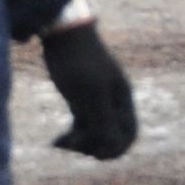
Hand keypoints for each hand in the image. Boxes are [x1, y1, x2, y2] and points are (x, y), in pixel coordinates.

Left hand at [42, 19, 139, 161]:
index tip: (94, 152)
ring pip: (94, 134)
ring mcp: (96, 101)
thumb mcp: (90, 91)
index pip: (129, 134)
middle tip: (73, 145)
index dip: (116, 149)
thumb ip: (103, 118)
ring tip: (59, 143)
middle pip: (112, 138)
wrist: (61, 32)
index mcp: (121, 99)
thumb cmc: (77, 60)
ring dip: (79, 144)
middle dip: (94, 147)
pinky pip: (81, 127)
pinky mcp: (80, 99)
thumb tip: (112, 145)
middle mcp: (112, 102)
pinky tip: (55, 142)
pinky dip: (71, 137)